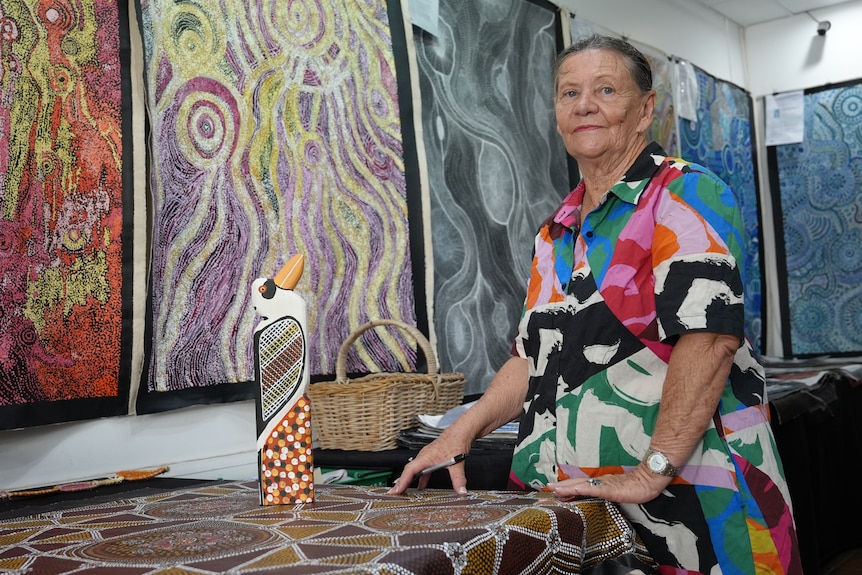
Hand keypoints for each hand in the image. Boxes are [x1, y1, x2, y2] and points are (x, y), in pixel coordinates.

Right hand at [386, 437, 470, 495]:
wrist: (461, 431)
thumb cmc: (456, 441)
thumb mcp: (457, 463)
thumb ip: (458, 479)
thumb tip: (461, 491)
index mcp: (426, 456)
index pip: (410, 470)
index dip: (402, 481)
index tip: (396, 490)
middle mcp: (424, 456)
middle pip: (409, 470)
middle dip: (401, 482)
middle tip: (394, 493)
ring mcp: (427, 456)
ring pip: (415, 470)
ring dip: (409, 480)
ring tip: (404, 491)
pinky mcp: (432, 457)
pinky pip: (422, 469)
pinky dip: (420, 478)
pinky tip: (421, 485)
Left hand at [547, 463, 672, 503]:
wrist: (650, 479)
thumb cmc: (637, 485)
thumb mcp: (618, 490)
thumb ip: (607, 491)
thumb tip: (594, 494)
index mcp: (600, 483)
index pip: (579, 485)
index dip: (565, 488)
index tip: (552, 490)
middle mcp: (599, 482)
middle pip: (576, 484)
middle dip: (560, 488)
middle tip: (545, 490)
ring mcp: (604, 485)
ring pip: (581, 486)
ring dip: (566, 487)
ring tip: (553, 489)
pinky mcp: (610, 489)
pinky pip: (594, 489)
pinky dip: (582, 489)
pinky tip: (572, 489)